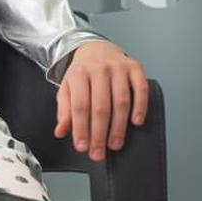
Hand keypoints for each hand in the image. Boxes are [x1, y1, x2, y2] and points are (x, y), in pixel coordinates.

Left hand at [55, 41, 148, 161]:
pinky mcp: (135, 67)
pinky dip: (140, 106)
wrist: (97, 48)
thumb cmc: (82, 74)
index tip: (82, 148)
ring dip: (118, 126)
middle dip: (99, 133)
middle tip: (99, 153)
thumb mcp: (67, 89)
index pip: (79, 106)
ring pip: (121, 101)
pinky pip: (140, 89)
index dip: (81, 129)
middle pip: (100, 107)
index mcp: (78, 74)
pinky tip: (136, 122)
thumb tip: (61, 132)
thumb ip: (64, 110)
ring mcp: (118, 67)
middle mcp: (98, 69)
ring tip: (115, 144)